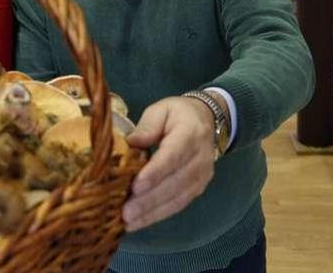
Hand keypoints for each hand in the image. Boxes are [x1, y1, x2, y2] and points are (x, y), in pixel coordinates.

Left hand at [122, 96, 215, 231]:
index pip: (173, 156)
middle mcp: (200, 158)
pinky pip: (178, 205)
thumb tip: (130, 143)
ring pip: (177, 198)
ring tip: (128, 222)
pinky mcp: (198, 188)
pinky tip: (138, 222)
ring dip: (152, 213)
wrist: (207, 120)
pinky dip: (158, 215)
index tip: (135, 186)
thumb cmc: (178, 114)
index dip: (155, 173)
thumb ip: (146, 126)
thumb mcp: (161, 110)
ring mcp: (202, 176)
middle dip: (149, 200)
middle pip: (174, 183)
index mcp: (191, 134)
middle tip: (125, 211)